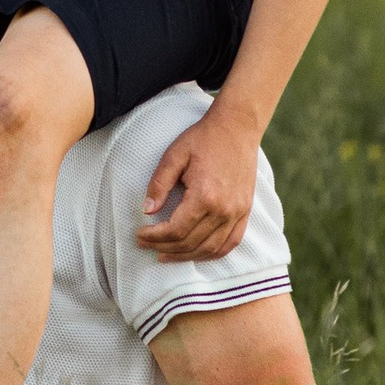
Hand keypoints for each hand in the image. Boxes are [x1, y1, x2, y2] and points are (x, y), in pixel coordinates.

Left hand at [138, 104, 258, 259]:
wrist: (237, 128)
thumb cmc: (203, 139)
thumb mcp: (174, 155)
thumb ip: (159, 184)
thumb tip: (146, 210)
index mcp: (205, 196)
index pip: (176, 230)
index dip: (154, 237)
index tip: (139, 235)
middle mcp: (224, 210)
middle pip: (190, 243)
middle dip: (164, 247)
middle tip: (146, 246)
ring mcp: (238, 213)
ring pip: (210, 249)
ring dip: (185, 256)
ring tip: (165, 254)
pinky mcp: (245, 212)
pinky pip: (230, 244)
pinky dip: (212, 254)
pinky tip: (196, 253)